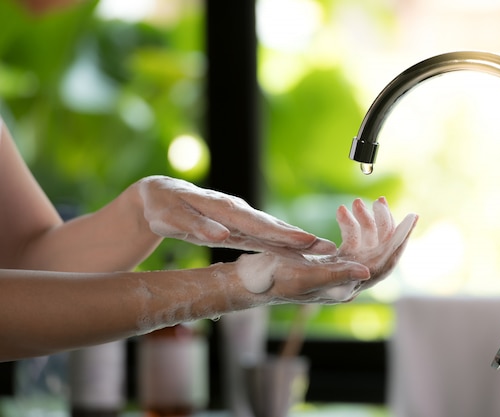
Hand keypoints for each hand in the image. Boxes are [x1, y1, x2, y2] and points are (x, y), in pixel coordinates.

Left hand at [136, 176, 335, 254]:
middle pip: (273, 227)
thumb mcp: (172, 219)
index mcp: (223, 210)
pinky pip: (264, 235)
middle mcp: (237, 212)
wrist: (160, 196)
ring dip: (297, 241)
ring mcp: (240, 218)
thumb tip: (221, 236)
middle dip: (301, 239)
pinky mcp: (239, 225)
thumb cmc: (164, 208)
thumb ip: (197, 226)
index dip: (282, 234)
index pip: (257, 225)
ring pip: (272, 230)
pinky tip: (298, 251)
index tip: (306, 241)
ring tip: (324, 250)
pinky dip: (282, 242)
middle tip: (329, 248)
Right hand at [235, 197, 416, 302]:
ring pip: (366, 244)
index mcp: (345, 287)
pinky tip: (342, 211)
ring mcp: (339, 269)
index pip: (382, 264)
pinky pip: (351, 241)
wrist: (251, 281)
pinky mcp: (329, 260)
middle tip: (380, 200)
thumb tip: (368, 271)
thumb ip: (337, 275)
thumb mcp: (304, 277)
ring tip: (355, 203)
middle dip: (383, 226)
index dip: (398, 242)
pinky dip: (350, 225)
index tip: (410, 218)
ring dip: (365, 222)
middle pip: (378, 252)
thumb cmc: (273, 281)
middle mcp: (347, 280)